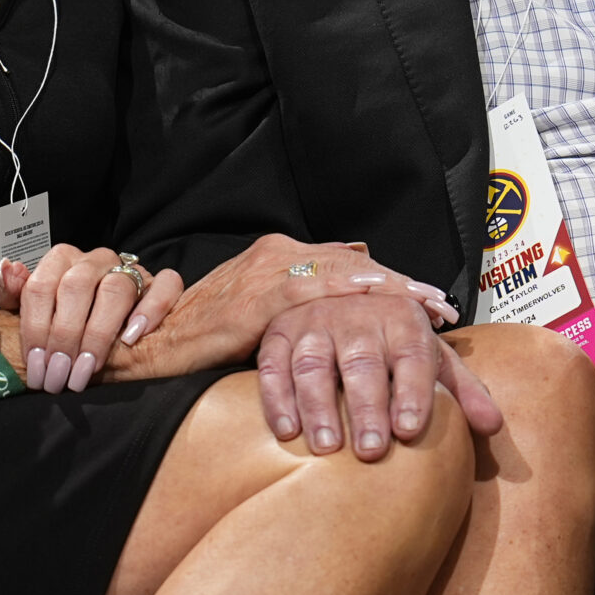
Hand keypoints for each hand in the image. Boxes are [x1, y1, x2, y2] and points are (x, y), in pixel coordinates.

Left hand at [0, 246, 183, 392]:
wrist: (99, 321)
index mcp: (61, 260)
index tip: (36, 366)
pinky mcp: (158, 283)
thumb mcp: (29, 309)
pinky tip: (134, 337)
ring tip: (88, 368)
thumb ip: (12, 291)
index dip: (35, 328)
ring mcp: (129, 269)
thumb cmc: (61, 318)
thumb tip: (8, 269)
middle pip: (77, 286)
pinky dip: (151, 309)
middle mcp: (94, 260)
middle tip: (60, 375)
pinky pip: (165, 285)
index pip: (41, 286)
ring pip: (118, 288)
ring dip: (100, 332)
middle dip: (65, 336)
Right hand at [108, 234, 452, 379]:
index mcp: (281, 257)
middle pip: (354, 265)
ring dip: (389, 288)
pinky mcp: (257, 292)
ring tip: (426, 304)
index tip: (430, 301)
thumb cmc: (205, 334)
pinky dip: (351, 291)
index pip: (348, 266)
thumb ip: (296, 304)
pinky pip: (314, 288)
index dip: (390, 283)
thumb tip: (341, 298)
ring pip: (343, 271)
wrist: (153, 341)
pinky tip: (379, 296)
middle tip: (442, 304)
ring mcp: (268, 268)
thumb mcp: (259, 316)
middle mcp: (278, 253)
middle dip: (401, 285)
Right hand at [257, 296, 503, 460]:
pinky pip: (273, 366)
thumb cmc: (393, 342)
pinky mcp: (279, 334)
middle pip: (363, 362)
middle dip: (367, 407)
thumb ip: (462, 391)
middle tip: (372, 450)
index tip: (410, 430)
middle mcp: (358, 315)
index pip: (413, 355)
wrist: (342, 297)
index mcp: (403, 319)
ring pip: (314, 365)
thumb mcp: (431, 358)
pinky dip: (278, 398)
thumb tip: (493, 426)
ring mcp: (314, 323)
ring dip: (318, 407)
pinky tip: (287, 432)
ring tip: (328, 448)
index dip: (412, 391)